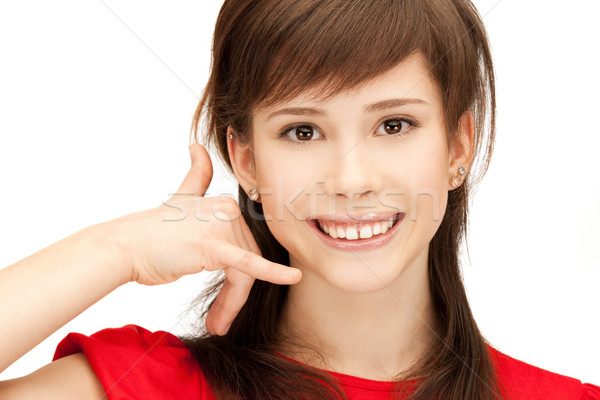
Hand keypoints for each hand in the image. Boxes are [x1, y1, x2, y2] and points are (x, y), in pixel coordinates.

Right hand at [103, 143, 301, 334]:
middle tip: (217, 321)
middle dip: (234, 297)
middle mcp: (227, 210)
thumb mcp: (180, 201)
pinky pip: (249, 264)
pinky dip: (274, 272)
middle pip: (246, 262)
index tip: (229, 302)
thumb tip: (197, 146)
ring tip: (216, 324)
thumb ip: (196, 176)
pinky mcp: (215, 245)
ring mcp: (222, 226)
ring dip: (231, 304)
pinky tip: (292, 278)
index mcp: (224, 204)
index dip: (241, 275)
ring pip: (244, 273)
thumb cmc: (149, 234)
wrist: (122, 247)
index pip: (244, 247)